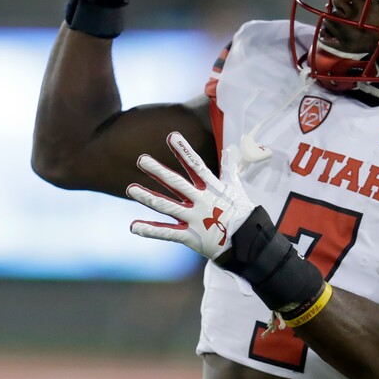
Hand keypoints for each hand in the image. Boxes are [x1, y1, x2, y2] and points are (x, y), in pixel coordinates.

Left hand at [127, 133, 255, 259]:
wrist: (247, 241)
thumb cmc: (241, 213)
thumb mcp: (235, 188)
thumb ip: (230, 168)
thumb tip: (232, 150)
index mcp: (212, 188)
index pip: (196, 166)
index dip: (184, 151)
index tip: (171, 136)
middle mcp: (201, 201)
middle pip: (177, 184)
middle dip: (159, 171)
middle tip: (141, 159)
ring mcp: (195, 219)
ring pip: (167, 207)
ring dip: (148, 197)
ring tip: (131, 189)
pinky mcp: (190, 236)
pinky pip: (167, 233)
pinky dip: (151, 230)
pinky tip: (134, 226)